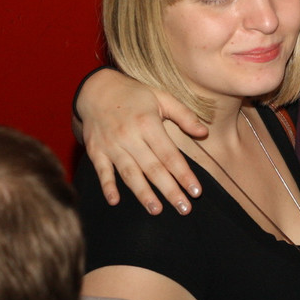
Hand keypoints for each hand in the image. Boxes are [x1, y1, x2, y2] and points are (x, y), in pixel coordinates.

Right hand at [76, 68, 205, 213]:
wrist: (96, 89)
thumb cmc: (135, 95)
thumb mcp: (162, 97)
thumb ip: (184, 115)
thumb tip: (204, 133)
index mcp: (148, 123)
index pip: (170, 155)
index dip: (184, 174)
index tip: (196, 191)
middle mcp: (130, 136)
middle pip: (153, 168)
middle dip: (169, 190)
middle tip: (184, 209)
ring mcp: (111, 145)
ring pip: (129, 173)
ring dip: (143, 193)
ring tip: (156, 210)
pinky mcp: (95, 150)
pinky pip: (101, 171)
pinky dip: (107, 186)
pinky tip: (115, 201)